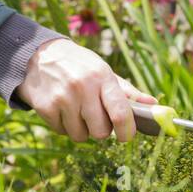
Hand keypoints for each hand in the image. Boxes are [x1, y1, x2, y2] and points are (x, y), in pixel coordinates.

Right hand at [14, 39, 158, 142]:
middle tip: (94, 115)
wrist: (38, 55)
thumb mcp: (102, 70)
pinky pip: (62, 132)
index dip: (127, 131)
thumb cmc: (78, 65)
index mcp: (101, 77)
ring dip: (81, 128)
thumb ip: (128, 91)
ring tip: (75, 109)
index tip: (127, 136)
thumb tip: (154, 105)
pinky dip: (63, 125)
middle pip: (101, 131)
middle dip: (100, 128)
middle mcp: (82, 87)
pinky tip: (61, 108)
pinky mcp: (45, 107)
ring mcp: (63, 98)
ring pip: (81, 136)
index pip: (121, 112)